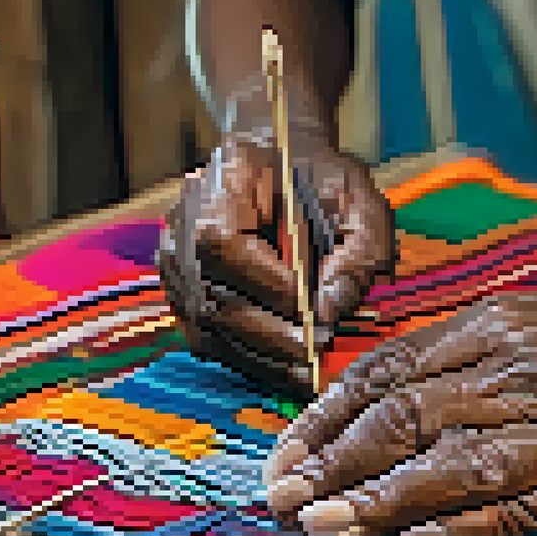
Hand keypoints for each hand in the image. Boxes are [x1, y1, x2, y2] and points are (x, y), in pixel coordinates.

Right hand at [158, 120, 393, 393]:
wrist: (287, 165)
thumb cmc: (326, 184)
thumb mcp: (360, 206)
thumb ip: (356, 254)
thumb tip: (329, 310)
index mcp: (222, 184)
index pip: (225, 244)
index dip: (267, 283)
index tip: (313, 310)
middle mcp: (183, 226)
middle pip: (211, 298)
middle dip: (270, 334)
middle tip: (317, 350)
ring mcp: (176, 264)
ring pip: (208, 328)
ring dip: (260, 356)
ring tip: (307, 369)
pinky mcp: (183, 296)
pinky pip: (209, 339)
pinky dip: (248, 357)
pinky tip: (287, 366)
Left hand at [263, 269, 536, 535]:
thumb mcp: (524, 322)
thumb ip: (453, 358)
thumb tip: (370, 400)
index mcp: (489, 328)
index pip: (386, 372)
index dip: (326, 417)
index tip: (284, 456)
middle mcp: (512, 370)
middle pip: (406, 417)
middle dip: (335, 463)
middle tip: (282, 500)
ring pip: (453, 462)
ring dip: (383, 497)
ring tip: (327, 527)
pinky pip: (521, 500)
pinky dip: (465, 521)